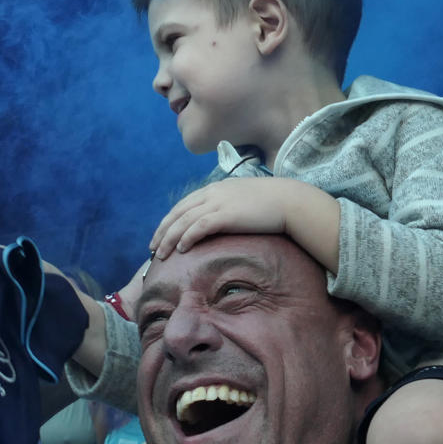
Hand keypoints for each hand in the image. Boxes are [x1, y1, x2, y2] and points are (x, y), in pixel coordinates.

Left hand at [151, 178, 320, 259]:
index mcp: (215, 189)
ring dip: (170, 238)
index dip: (169, 220)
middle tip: (153, 248)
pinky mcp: (226, 215)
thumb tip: (220, 223)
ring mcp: (218, 203)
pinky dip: (187, 237)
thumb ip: (227, 207)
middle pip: (178, 212)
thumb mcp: (243, 201)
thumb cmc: (270, 204)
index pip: (184, 205)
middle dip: (163, 231)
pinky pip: (199, 227)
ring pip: (184, 221)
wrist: (289, 200)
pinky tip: (181, 249)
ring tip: (162, 254)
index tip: (161, 235)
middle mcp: (212, 193)